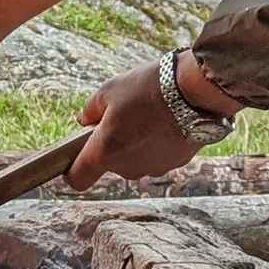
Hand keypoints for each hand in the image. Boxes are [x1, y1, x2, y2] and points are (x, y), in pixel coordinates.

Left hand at [64, 60, 202, 190]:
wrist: (195, 92)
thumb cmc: (146, 89)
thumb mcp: (107, 91)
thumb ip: (89, 111)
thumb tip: (83, 121)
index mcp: (104, 152)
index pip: (78, 179)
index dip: (72, 171)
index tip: (74, 157)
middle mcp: (128, 168)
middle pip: (110, 164)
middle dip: (109, 144)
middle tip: (117, 117)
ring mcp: (154, 168)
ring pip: (135, 159)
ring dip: (134, 143)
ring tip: (144, 114)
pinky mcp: (176, 163)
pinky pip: (157, 156)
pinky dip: (156, 143)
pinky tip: (163, 120)